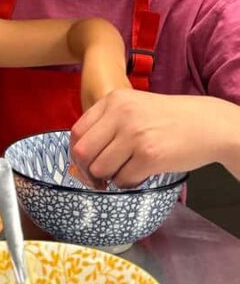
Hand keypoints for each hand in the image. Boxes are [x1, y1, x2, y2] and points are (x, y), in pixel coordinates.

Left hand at [70, 90, 239, 187]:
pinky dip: (127, 184)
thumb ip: (107, 123)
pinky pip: (123, 180)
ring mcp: (134, 134)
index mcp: (113, 100)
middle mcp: (120, 114)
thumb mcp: (133, 107)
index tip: (85, 165)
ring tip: (125, 172)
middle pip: (83, 153)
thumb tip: (80, 155)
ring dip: (109, 178)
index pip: (76, 132)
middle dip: (88, 171)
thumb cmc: (168, 119)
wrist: (207, 123)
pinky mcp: (149, 155)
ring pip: (100, 169)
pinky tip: (140, 174)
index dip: (77, 154)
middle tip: (99, 178)